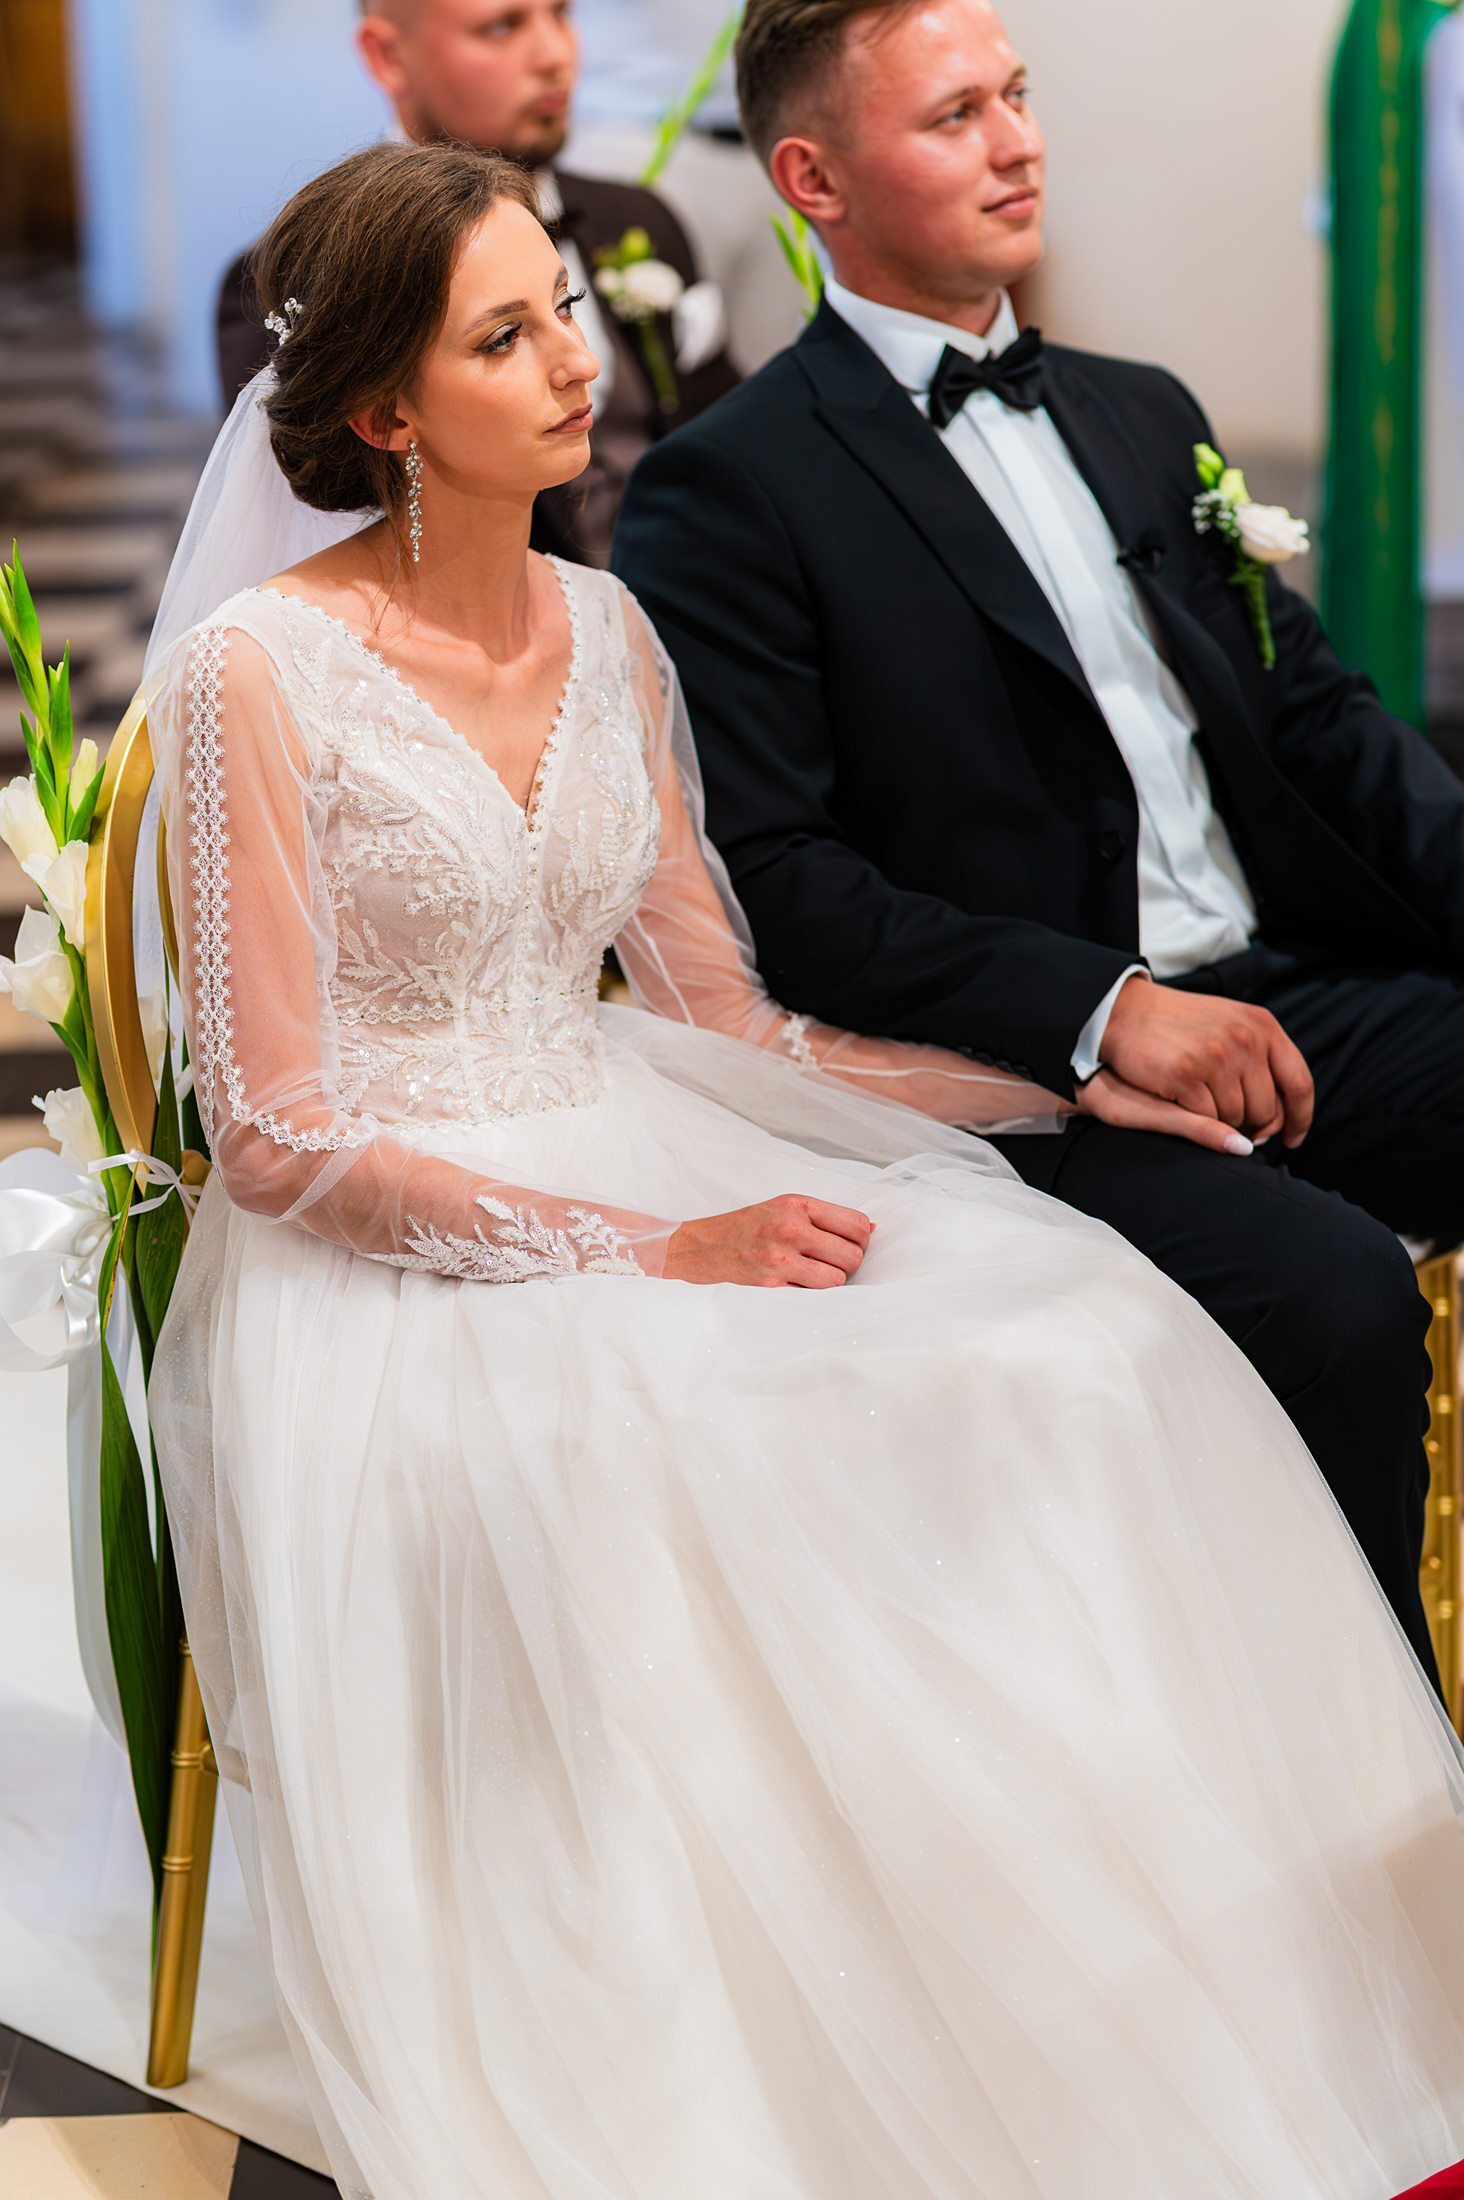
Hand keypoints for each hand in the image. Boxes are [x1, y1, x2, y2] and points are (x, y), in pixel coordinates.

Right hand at [665, 1195, 874, 1286]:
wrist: (703, 1246)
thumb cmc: (747, 1226)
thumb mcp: (784, 1207)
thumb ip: (825, 1217)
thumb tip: (870, 1229)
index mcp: (797, 1205)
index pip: (856, 1224)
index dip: (862, 1238)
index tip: (853, 1243)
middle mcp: (790, 1228)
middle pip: (852, 1255)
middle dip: (848, 1263)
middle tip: (831, 1261)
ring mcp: (780, 1258)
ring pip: (837, 1279)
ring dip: (831, 1281)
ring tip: (814, 1273)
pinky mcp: (771, 1284)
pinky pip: (814, 1295)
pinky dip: (812, 1293)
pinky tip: (798, 1282)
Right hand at [1099, 976, 1313, 1147]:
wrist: (1129, 1012)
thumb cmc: (1182, 1025)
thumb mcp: (1232, 1027)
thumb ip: (1263, 1061)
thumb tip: (1285, 1118)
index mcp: (1263, 1026)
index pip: (1299, 1083)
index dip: (1300, 1118)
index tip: (1292, 1139)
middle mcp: (1245, 1039)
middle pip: (1268, 1110)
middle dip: (1253, 1126)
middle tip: (1235, 1127)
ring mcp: (1216, 1056)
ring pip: (1237, 1119)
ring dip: (1223, 1123)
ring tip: (1203, 1104)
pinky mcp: (1185, 1074)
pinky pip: (1206, 1119)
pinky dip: (1198, 1121)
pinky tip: (1184, 1104)